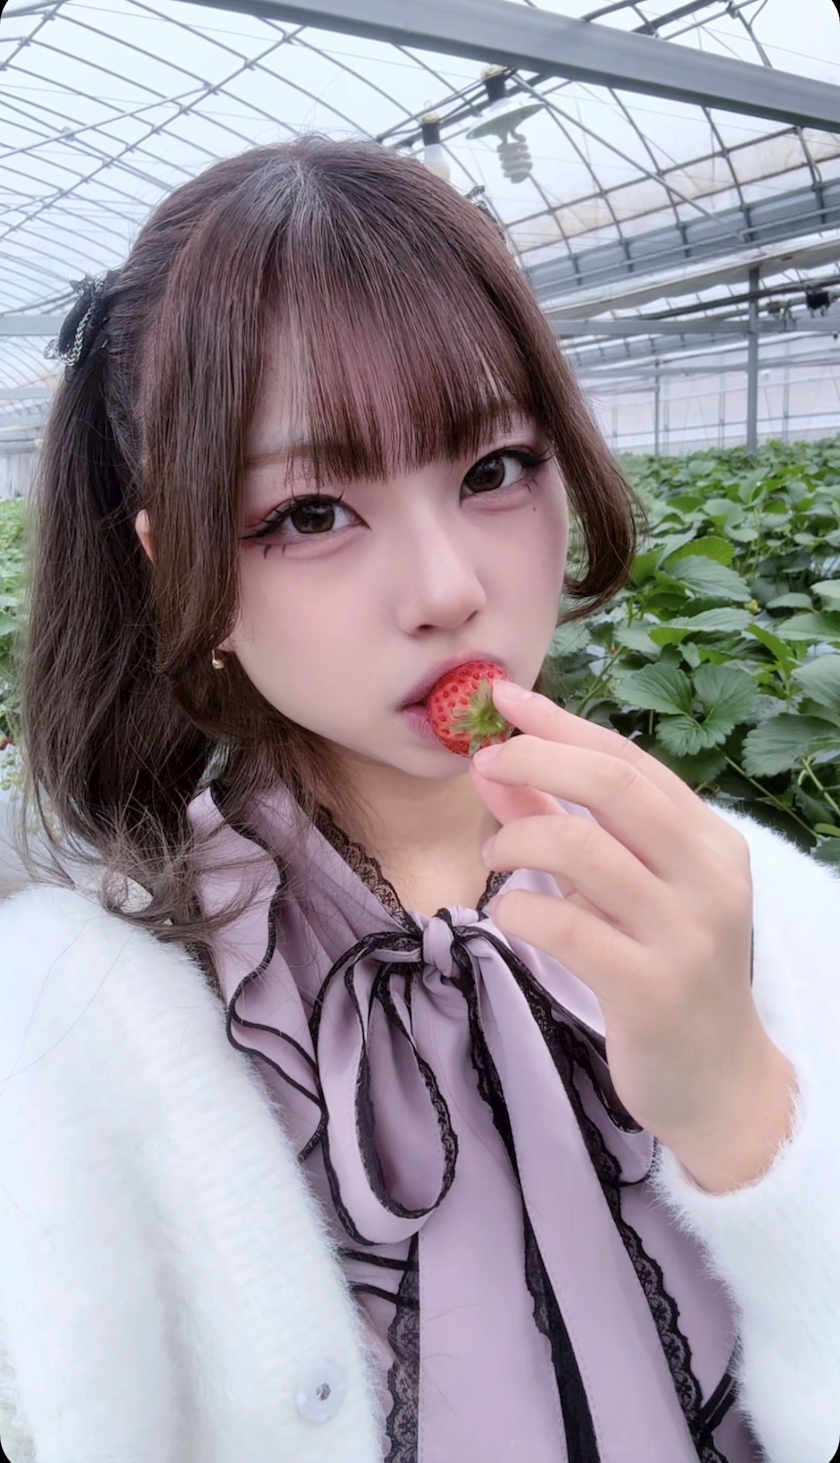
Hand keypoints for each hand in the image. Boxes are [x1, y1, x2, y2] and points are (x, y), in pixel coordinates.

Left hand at [470, 679, 768, 1150]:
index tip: (503, 698)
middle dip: (535, 758)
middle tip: (485, 765)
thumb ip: (564, 822)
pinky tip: (509, 912)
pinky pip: (566, 925)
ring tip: (494, 856)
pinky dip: (518, 907)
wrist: (717, 1081)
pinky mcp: (650, 990)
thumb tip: (494, 764)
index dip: (560, 722)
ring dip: (518, 836)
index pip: (629, 760)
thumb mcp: (625, 888)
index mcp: (709, 841)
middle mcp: (708, 876)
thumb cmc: (664, 969)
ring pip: (583, 847)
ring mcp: (684, 933)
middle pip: (611, 786)